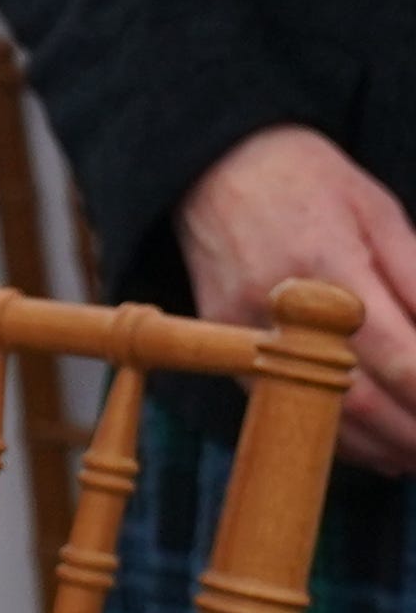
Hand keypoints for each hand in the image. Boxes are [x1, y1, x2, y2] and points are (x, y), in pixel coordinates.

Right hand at [176, 125, 415, 473]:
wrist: (216, 167)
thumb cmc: (312, 183)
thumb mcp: (382, 216)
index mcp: (330, 266)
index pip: (398, 357)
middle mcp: (280, 306)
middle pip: (357, 399)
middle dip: (412, 433)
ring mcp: (244, 331)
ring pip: (317, 414)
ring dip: (378, 445)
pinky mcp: (226, 344)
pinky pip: (283, 405)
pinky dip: (334, 436)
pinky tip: (377, 445)